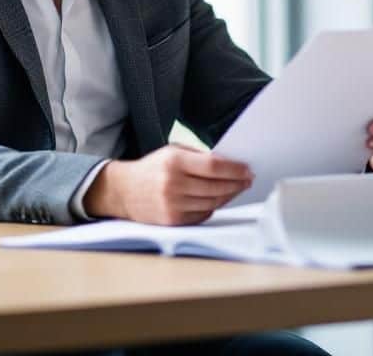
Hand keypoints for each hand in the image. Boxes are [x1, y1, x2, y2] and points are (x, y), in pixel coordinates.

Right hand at [83, 143, 252, 225]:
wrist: (123, 191)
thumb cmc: (152, 168)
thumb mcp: (172, 152)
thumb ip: (199, 156)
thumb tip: (230, 163)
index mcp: (174, 162)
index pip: (214, 167)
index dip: (235, 169)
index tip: (248, 169)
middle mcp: (173, 185)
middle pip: (216, 187)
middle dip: (236, 183)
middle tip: (248, 179)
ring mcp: (172, 205)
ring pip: (212, 203)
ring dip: (229, 196)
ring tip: (237, 188)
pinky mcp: (173, 221)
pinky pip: (202, 215)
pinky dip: (214, 207)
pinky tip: (219, 199)